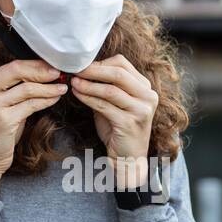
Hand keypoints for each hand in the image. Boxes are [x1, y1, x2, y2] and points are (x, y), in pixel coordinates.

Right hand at [0, 59, 65, 193]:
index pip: (11, 66)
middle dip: (42, 70)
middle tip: (60, 72)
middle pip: (17, 70)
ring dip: (48, 87)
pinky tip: (55, 98)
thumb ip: (14, 89)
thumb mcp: (0, 104)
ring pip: (27, 88)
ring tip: (62, 87)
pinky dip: (46, 100)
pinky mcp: (3, 119)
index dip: (34, 64)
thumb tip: (41, 74)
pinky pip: (31, 105)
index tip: (51, 65)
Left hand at [69, 55, 156, 175]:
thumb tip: (83, 70)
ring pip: (110, 90)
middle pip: (118, 73)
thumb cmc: (118, 129)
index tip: (82, 65)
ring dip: (88, 85)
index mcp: (145, 88)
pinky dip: (88, 98)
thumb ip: (106, 86)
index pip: (123, 64)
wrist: (128, 158)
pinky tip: (77, 94)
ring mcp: (141, 110)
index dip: (100, 63)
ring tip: (73, 82)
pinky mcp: (130, 123)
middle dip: (93, 70)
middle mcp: (148, 96)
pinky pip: (104, 105)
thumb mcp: (115, 103)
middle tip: (75, 69)